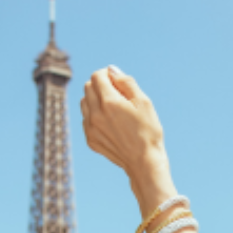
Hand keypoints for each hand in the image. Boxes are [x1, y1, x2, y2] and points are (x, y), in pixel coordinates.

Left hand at [81, 67, 176, 216]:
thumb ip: (126, 82)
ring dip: (95, 99)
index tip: (117, 81)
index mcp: (109, 102)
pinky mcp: (90, 139)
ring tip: (113, 109)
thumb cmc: (149, 132)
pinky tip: (110, 123)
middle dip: (100, 85)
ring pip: (84, 102)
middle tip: (117, 94)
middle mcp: (95, 114)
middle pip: (88, 87)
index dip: (107, 74)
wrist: (145, 163)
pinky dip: (94, 115)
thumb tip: (111, 70)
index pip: (97, 76)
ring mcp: (90, 128)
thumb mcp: (144, 103)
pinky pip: (86, 119)